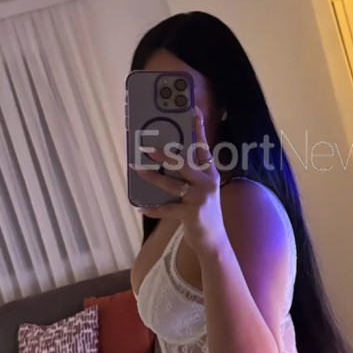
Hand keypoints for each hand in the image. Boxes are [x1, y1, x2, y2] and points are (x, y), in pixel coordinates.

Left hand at [131, 109, 226, 255]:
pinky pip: (167, 209)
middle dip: (164, 155)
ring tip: (137, 170)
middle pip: (183, 163)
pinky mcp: (191, 214)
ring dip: (152, 177)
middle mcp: (207, 183)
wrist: (215, 241)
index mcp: (210, 174)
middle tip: (146, 148)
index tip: (193, 111)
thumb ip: (190, 177)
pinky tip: (141, 208)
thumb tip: (166, 163)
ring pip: (171, 184)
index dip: (198, 130)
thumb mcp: (203, 191)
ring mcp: (200, 198)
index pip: (203, 148)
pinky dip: (153, 209)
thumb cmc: (205, 213)